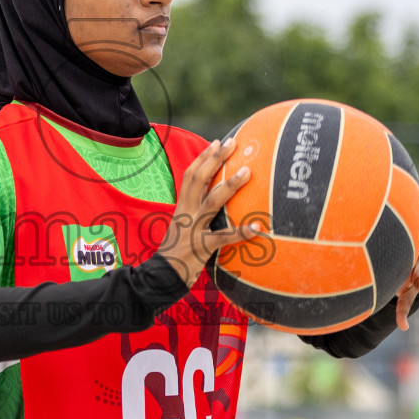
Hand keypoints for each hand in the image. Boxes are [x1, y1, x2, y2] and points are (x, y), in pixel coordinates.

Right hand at [154, 136, 262, 285]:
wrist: (159, 276)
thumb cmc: (175, 253)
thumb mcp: (181, 227)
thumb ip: (194, 214)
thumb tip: (211, 203)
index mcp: (182, 207)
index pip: (190, 176)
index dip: (203, 158)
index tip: (216, 142)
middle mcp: (187, 213)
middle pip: (199, 180)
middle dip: (215, 159)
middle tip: (232, 143)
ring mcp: (193, 229)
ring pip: (212, 202)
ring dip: (230, 185)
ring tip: (248, 172)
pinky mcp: (202, 247)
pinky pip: (224, 238)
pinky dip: (241, 232)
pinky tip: (258, 227)